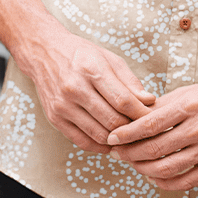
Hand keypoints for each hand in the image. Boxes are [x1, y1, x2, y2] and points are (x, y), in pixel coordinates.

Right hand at [18, 26, 155, 153]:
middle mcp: (75, 89)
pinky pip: (81, 141)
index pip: (122, 100)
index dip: (141, 113)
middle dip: (132, 129)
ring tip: (130, 138)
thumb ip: (130, 81)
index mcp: (91, 70)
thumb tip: (149, 101)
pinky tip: (111, 142)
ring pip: (98, 134)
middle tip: (144, 131)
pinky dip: (100, 146)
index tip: (152, 118)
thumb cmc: (82, 54)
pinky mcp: (54, 118)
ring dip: (117, 140)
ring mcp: (62, 106)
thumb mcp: (109, 59)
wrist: (44, 52)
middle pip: (112, 120)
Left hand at [105, 76, 197, 190]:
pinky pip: (183, 182)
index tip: (111, 137)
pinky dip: (163, 182)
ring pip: (165, 169)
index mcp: (190, 105)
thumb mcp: (190, 91)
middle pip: (153, 149)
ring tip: (132, 164)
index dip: (125, 134)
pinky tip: (153, 176)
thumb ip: (163, 105)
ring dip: (142, 169)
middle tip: (115, 153)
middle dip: (128, 153)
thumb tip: (134, 118)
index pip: (148, 124)